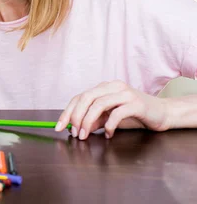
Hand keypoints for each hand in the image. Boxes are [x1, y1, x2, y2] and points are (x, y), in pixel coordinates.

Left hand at [55, 80, 169, 139]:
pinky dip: (109, 125)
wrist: (163, 113)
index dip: (67, 112)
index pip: (79, 97)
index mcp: (104, 87)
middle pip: (86, 98)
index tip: (59, 127)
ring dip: (88, 122)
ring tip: (86, 135)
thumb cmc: (134, 115)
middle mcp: (113, 86)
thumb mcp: (109, 117)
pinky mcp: (136, 103)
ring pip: (99, 104)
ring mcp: (125, 93)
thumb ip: (94, 119)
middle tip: (74, 133)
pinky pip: (117, 113)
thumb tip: (75, 127)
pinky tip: (108, 134)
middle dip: (76, 117)